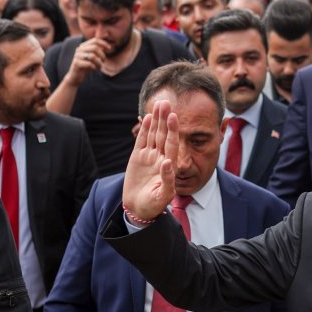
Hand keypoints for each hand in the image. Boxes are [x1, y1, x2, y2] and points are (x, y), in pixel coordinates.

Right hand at [66, 38, 108, 84]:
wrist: (75, 77)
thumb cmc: (86, 66)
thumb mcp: (93, 58)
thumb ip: (98, 52)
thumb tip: (108, 47)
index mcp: (84, 46)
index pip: (95, 40)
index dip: (103, 43)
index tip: (109, 49)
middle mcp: (79, 49)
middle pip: (95, 48)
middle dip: (102, 55)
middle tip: (103, 61)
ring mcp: (77, 56)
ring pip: (92, 56)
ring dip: (99, 62)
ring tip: (99, 67)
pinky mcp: (76, 63)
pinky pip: (89, 64)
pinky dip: (94, 67)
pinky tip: (94, 69)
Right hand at [122, 100, 178, 220]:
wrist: (139, 208)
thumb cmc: (154, 205)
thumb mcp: (163, 196)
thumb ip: (167, 179)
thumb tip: (169, 162)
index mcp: (168, 165)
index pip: (172, 144)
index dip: (173, 130)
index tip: (174, 117)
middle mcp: (160, 158)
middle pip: (163, 135)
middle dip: (164, 119)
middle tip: (166, 102)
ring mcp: (149, 157)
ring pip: (153, 134)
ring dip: (156, 120)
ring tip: (159, 104)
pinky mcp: (137, 158)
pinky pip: (142, 140)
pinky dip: (145, 129)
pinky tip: (148, 117)